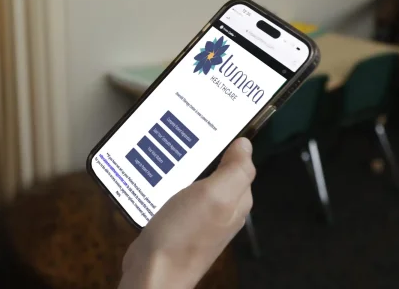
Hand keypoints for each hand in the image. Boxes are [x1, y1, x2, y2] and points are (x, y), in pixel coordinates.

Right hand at [118, 138, 254, 288]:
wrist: (152, 271)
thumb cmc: (183, 237)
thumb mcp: (216, 195)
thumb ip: (235, 170)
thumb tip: (245, 145)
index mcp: (237, 199)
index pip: (239, 161)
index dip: (226, 142)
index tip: (208, 126)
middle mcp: (221, 207)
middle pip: (215, 168)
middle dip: (201, 153)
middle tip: (182, 140)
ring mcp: (199, 215)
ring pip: (193, 179)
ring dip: (180, 167)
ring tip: (167, 155)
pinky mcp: (178, 220)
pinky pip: (175, 192)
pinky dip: (167, 182)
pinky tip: (157, 177)